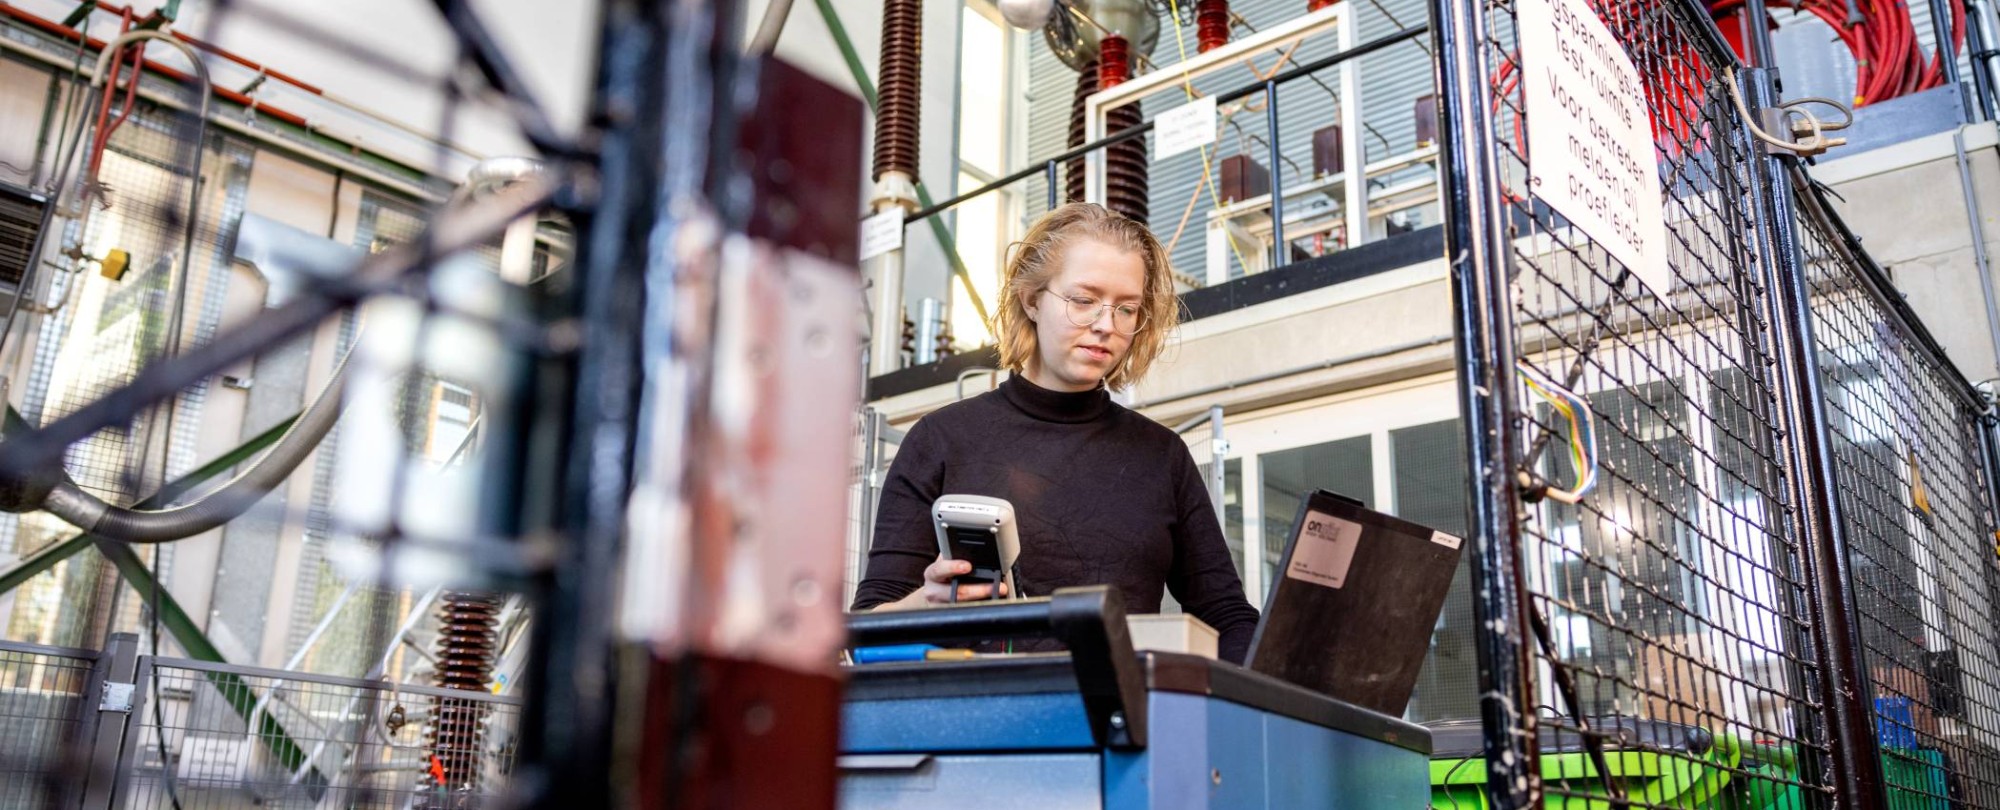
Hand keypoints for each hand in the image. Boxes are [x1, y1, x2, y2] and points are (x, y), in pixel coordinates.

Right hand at [884, 556, 1009, 608]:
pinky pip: (967, 614)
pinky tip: (991, 604)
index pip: (940, 569)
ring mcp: (941, 607)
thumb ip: (954, 555)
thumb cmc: (942, 576)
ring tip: (1000, 596)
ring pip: (965, 607)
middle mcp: (934, 592)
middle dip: (980, 590)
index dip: (953, 567)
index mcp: (932, 574)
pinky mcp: (949, 618)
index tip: (968, 566)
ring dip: (985, 601)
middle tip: (999, 586)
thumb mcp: (943, 563)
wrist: (931, 596)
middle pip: (957, 593)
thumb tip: (974, 548)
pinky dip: (981, 609)